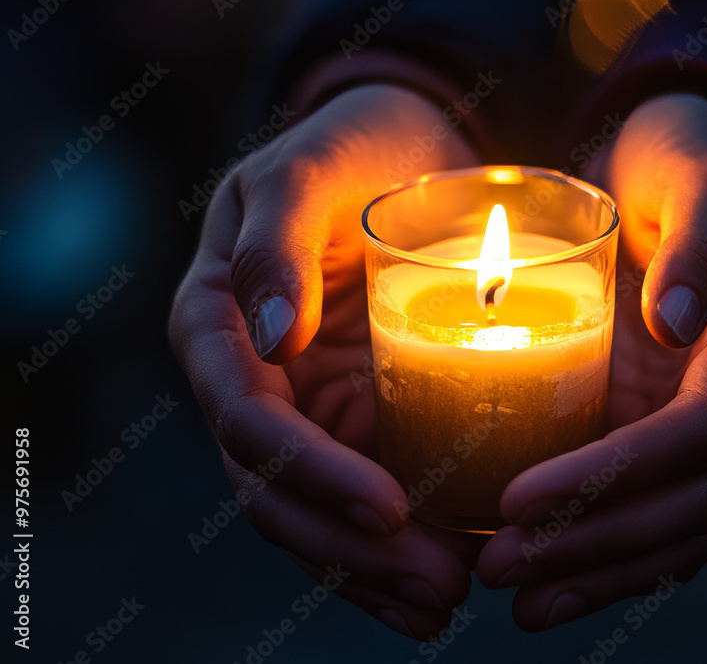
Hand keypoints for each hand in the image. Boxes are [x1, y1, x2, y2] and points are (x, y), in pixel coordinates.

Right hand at [169, 84, 479, 638]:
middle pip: (280, 492)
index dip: (311, 476)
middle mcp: (254, 380)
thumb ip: (277, 240)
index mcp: (216, 325)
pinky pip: (364, 494)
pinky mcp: (357, 416)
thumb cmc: (349, 147)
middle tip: (438, 590)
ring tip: (445, 604)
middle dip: (351, 551)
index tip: (389, 510)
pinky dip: (395, 547)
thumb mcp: (308, 170)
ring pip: (318, 513)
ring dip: (375, 571)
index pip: (248, 424)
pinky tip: (442, 579)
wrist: (403, 150)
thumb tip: (266, 338)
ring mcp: (305, 406)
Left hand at [476, 94, 706, 629]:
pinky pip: (659, 515)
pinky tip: (547, 580)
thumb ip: (698, 238)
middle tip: (502, 566)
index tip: (522, 496)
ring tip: (518, 601)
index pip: (700, 433)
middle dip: (597, 543)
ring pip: (681, 530)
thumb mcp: (702, 173)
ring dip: (601, 571)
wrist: (697, 179)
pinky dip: (607, 556)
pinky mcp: (681, 435)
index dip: (615, 475)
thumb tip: (676, 323)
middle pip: (693, 504)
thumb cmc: (698, 161)